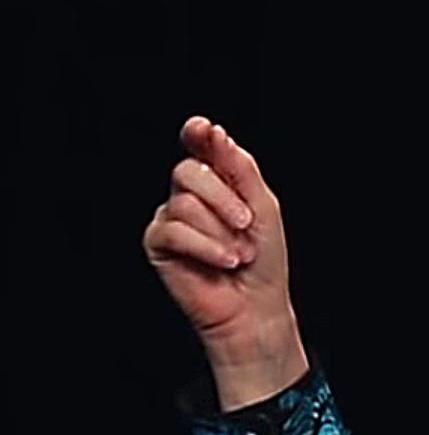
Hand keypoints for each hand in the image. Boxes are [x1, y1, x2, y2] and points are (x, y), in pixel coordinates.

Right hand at [143, 116, 306, 404]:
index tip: (203, 128)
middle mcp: (190, 196)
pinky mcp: (158, 243)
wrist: (256, 305)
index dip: (198, 135)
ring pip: (184, 204)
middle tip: (246, 224)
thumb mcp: (263, 207)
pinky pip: (173, 231)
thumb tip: (214, 132)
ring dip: (220, 231)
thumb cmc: (264, 260)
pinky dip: (205, 247)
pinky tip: (224, 261)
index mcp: (217, 181)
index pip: (200, 147)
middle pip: (188, 171)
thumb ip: (240, 168)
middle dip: (223, 198)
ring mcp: (171, 218)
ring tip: (238, 253)